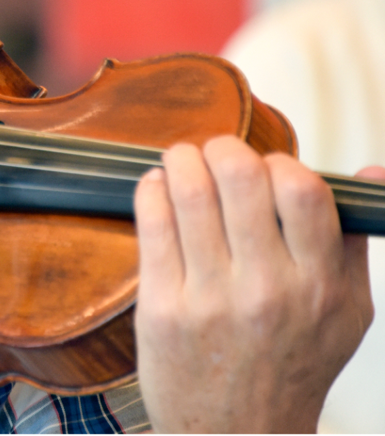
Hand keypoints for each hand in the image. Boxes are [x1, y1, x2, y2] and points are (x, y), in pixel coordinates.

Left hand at [134, 135, 379, 431]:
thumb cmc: (291, 367)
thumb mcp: (347, 312)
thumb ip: (353, 239)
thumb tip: (368, 171)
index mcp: (321, 286)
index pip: (302, 190)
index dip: (279, 162)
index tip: (267, 167)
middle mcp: (269, 290)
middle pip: (240, 177)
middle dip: (223, 148)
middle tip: (216, 153)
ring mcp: (211, 299)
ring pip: (189, 192)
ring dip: (182, 160)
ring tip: (183, 161)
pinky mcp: (162, 308)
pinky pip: (151, 222)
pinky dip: (152, 190)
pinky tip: (159, 188)